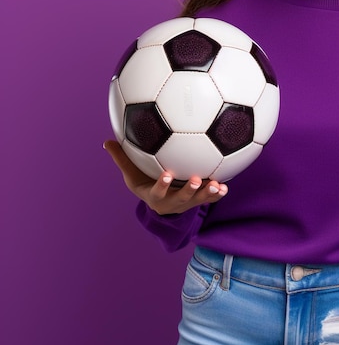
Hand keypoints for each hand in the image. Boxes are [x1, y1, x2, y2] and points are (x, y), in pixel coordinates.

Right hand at [103, 140, 227, 214]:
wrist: (160, 202)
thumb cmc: (144, 181)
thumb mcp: (132, 173)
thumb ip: (122, 158)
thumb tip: (107, 141)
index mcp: (154, 195)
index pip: (157, 192)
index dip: (162, 185)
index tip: (167, 174)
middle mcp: (171, 202)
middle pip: (180, 199)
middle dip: (187, 191)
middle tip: (195, 179)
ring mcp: (186, 203)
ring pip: (197, 200)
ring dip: (207, 193)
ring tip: (216, 184)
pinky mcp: (198, 201)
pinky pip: (209, 199)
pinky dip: (217, 193)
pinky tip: (225, 185)